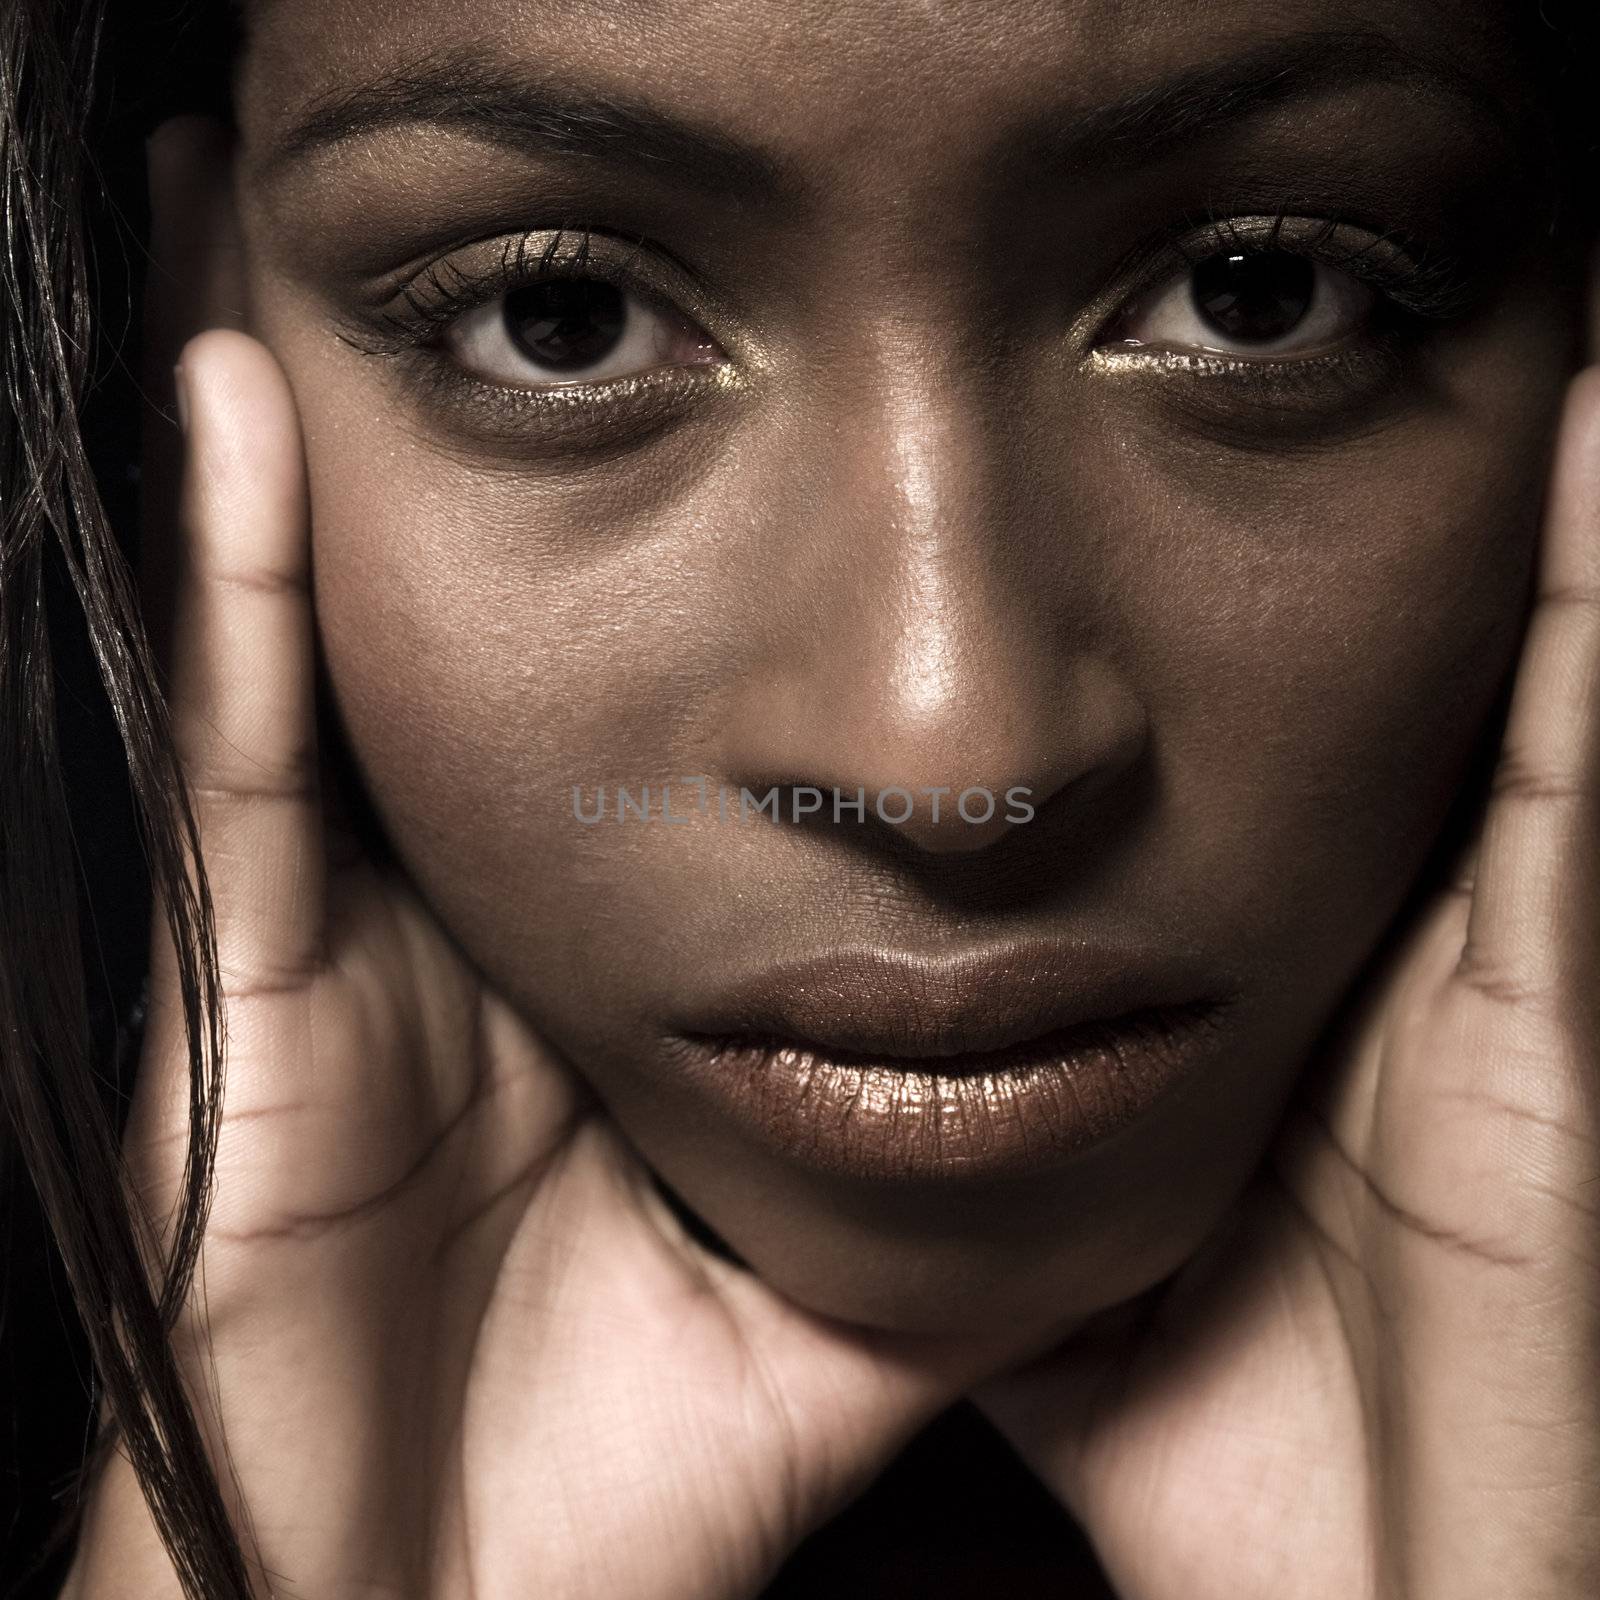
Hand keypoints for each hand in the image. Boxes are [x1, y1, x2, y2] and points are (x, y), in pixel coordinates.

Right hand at [63, 129, 1028, 1599]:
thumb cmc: (620, 1488)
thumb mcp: (827, 1319)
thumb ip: (944, 1221)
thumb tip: (1104, 1157)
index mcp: (590, 1006)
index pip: (632, 778)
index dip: (670, 633)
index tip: (756, 475)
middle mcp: (462, 946)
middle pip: (487, 683)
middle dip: (512, 502)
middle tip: (556, 303)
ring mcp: (341, 953)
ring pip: (331, 668)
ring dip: (320, 483)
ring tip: (310, 260)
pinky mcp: (245, 989)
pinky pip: (239, 757)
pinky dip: (230, 588)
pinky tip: (234, 418)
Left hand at [976, 365, 1599, 1595]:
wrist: (1357, 1582)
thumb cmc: (1192, 1433)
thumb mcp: (1038, 1258)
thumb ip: (956, 1150)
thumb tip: (838, 1065)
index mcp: (1263, 989)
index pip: (1237, 756)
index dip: (1222, 624)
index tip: (1142, 471)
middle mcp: (1387, 953)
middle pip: (1383, 694)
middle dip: (1367, 533)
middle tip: (1326, 319)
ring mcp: (1491, 975)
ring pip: (1515, 697)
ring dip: (1532, 529)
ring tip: (1537, 310)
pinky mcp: (1556, 1020)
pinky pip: (1578, 781)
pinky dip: (1598, 612)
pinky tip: (1596, 441)